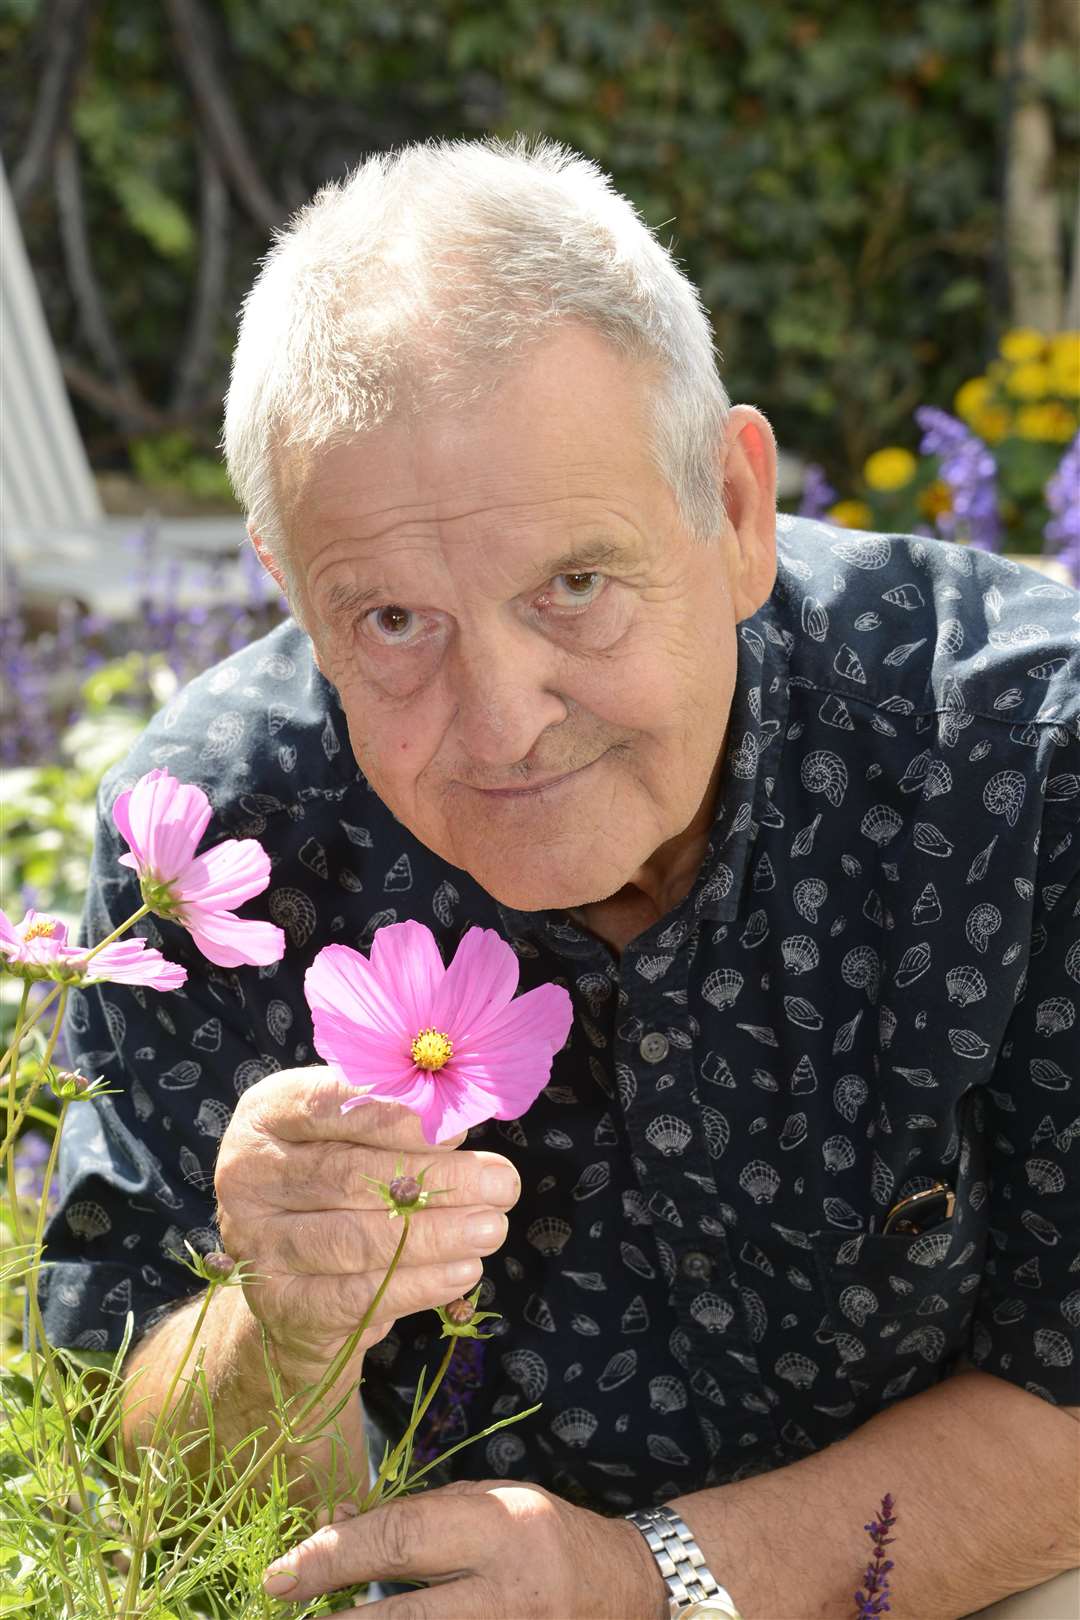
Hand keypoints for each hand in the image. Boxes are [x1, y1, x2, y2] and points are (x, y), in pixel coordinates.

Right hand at [213, 1067, 520, 1384]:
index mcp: (266, 1113)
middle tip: (502, 1183)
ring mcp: (256, 1243)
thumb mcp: (352, 1132)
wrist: (294, 1275)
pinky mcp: (278, 1304)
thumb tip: (460, 1116)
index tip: (458, 1129)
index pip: (328, 1106)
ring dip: (435, 1234)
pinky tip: (464, 1271)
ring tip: (493, 1227)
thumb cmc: (340, 1179)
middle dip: (435, 1179)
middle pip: (348, 1175)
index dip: (395, 1117)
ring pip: (354, 1239)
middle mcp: (246, 1174)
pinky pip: (355, 1295)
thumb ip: (395, 1114)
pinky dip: (417, 1284)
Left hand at [261, 1478, 668, 1617]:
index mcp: (501, 1529)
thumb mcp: (488, 1503)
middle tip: (281, 1604)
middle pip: (404, 1619)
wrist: (624, 1590)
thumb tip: (338, 1529)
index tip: (279, 1575)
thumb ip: (419, 1516)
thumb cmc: (544, 1534)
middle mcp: (508, 1594)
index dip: (332, 1558)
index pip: (401, 1541)